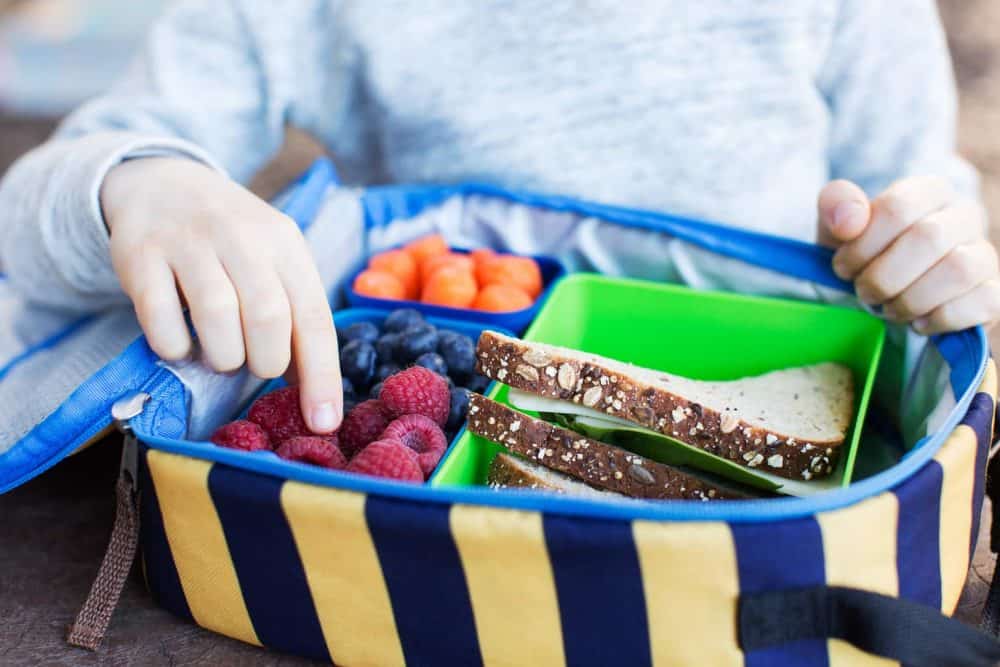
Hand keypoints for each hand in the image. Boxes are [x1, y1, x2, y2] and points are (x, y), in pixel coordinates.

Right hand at [101, 157, 341, 431]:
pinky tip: (179, 343)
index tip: (323, 423)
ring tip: (220, 354)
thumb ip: (295, 318)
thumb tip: (316, 395)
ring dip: (222, 356)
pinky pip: (159, 316)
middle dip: (265, 361)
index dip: (322, 376)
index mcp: (286, 244)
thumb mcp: (274, 263)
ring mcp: (189, 242)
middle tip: (253, 363)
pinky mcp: (141, 253)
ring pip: (216, 315)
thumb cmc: (233, 243)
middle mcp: (242, 237)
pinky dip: (173, 345)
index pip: (314, 317)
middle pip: (268, 317)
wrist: (164, 185)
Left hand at [817, 176, 999, 333]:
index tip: (842, 268)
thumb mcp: (840, 226)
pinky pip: (980, 303)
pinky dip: (939, 319)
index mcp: (928, 191)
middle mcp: (964, 216)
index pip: (898, 207)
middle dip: (883, 275)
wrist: (890, 290)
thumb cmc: (866, 252)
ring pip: (958, 270)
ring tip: (887, 308)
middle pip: (928, 238)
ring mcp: (984, 254)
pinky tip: (916, 321)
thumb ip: (837, 206)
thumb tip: (848, 221)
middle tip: (863, 292)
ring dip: (910, 299)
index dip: (862, 245)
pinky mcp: (993, 292)